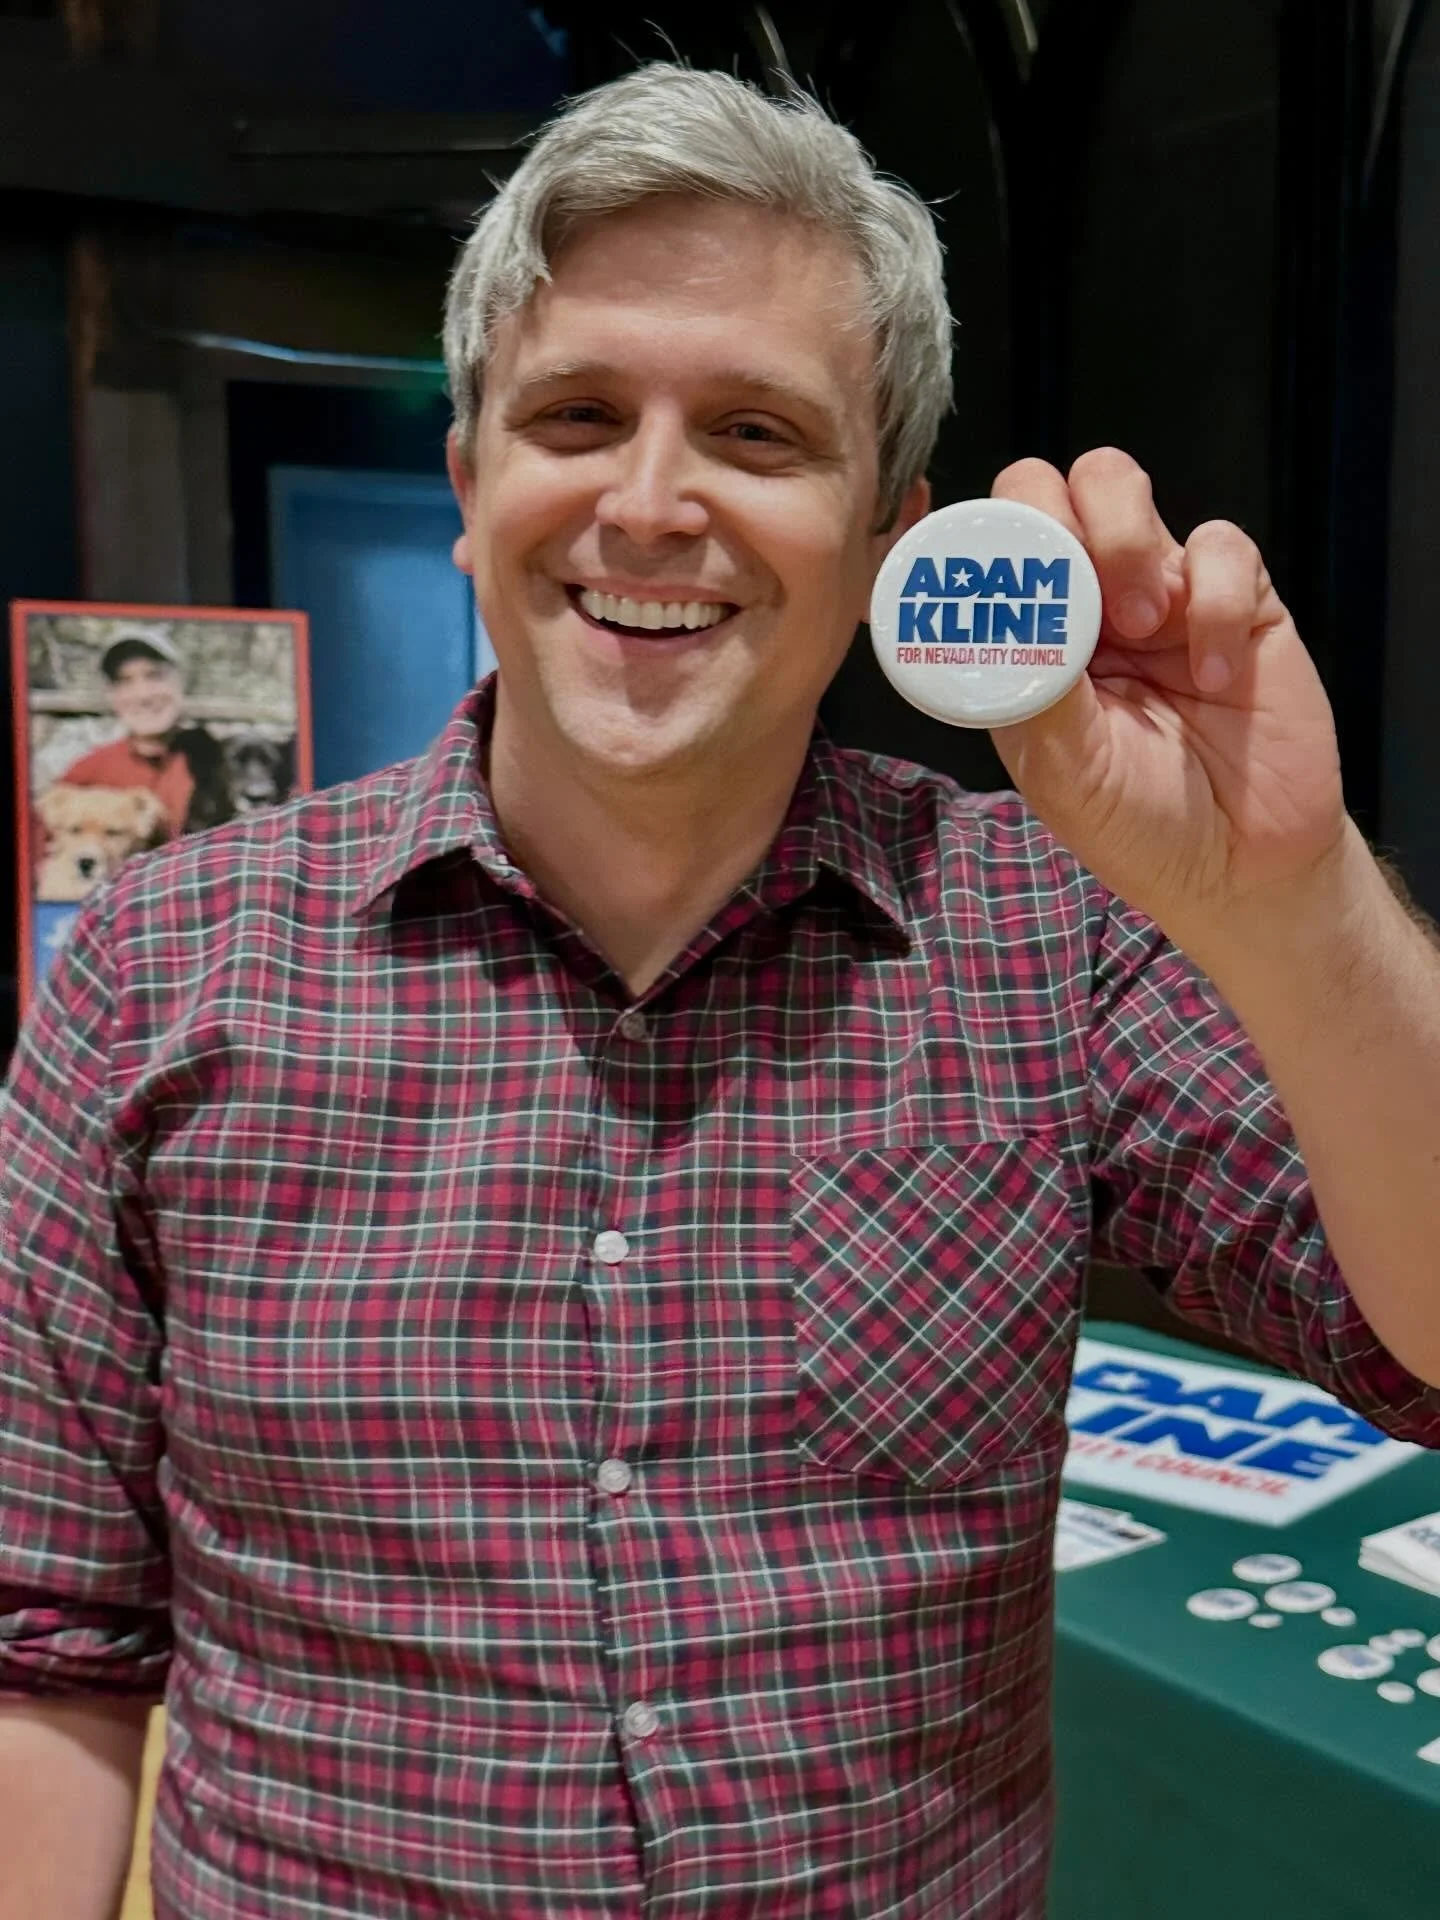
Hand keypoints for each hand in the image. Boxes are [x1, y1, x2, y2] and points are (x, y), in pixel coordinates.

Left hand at [988, 448, 1347, 941]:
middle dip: (1054, 518)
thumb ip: (1035, 691)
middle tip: (1079, 596)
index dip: (984, 541)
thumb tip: (1008, 622)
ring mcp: (1158, 593)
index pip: (987, 548)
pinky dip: (1214, 600)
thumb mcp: (1064, 770)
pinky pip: (1222, 547)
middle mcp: (1083, 603)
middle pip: (1047, 487)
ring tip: (1140, 624)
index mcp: (1027, 642)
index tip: (998, 582)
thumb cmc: (1137, 824)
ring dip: (1124, 541)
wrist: (1239, 869)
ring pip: (1119, 486)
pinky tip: (1214, 672)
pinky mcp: (1237, 599)